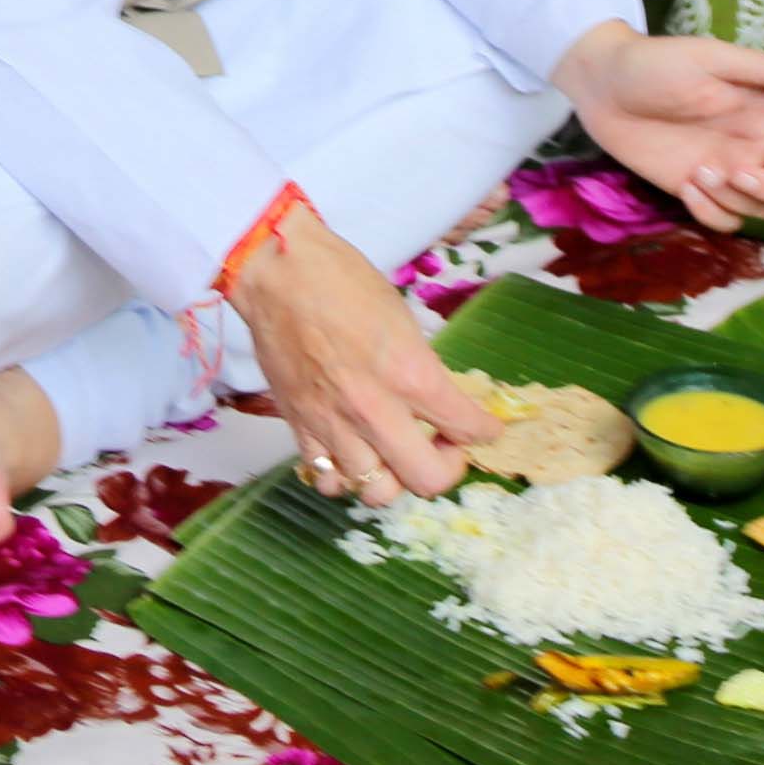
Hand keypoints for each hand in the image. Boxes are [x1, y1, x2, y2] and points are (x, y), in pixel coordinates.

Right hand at [224, 204, 504, 505]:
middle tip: (444, 445)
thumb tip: (437, 400)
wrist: (278, 272)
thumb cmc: (341, 280)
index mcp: (410, 373)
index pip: (467, 426)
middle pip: (427, 480)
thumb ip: (421, 368)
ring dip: (395, 476)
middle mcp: (374, 409)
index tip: (485, 428)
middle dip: (447, 468)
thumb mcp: (403, 319)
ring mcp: (334, 424)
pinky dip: (346, 477)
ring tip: (396, 452)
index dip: (486, 431)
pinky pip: (329, 480)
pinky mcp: (300, 427)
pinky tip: (353, 454)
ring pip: (377, 491)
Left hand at [552, 24, 763, 233]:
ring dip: (735, 197)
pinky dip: (711, 212)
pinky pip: (727, 219)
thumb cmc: (656, 63)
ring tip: (697, 172)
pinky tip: (686, 185)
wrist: (601, 87)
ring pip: (763, 206)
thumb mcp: (711, 59)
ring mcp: (729, 167)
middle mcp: (757, 140)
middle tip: (736, 172)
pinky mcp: (700, 190)